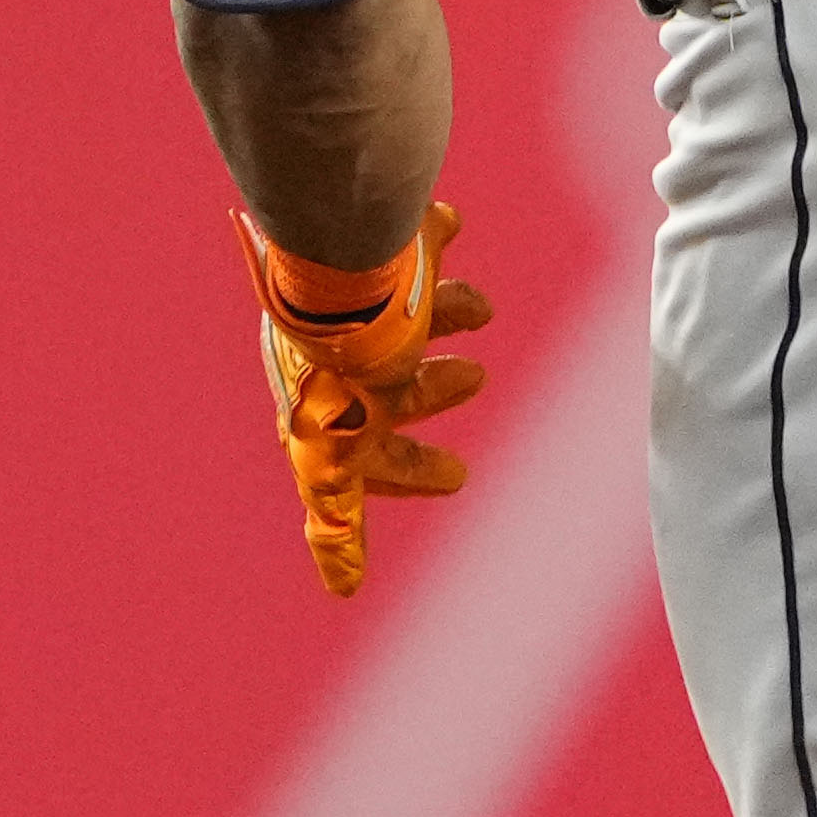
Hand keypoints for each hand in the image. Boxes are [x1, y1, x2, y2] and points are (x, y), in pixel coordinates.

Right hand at [244, 200, 492, 598]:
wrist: (337, 276)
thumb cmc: (338, 374)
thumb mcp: (334, 462)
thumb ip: (337, 522)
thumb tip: (345, 592)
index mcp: (337, 410)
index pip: (377, 454)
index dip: (414, 469)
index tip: (459, 478)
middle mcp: (351, 358)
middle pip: (397, 382)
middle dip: (433, 391)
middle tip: (476, 380)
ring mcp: (367, 303)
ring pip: (414, 313)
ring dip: (449, 313)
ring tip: (482, 308)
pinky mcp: (388, 246)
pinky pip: (416, 237)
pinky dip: (435, 233)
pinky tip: (449, 224)